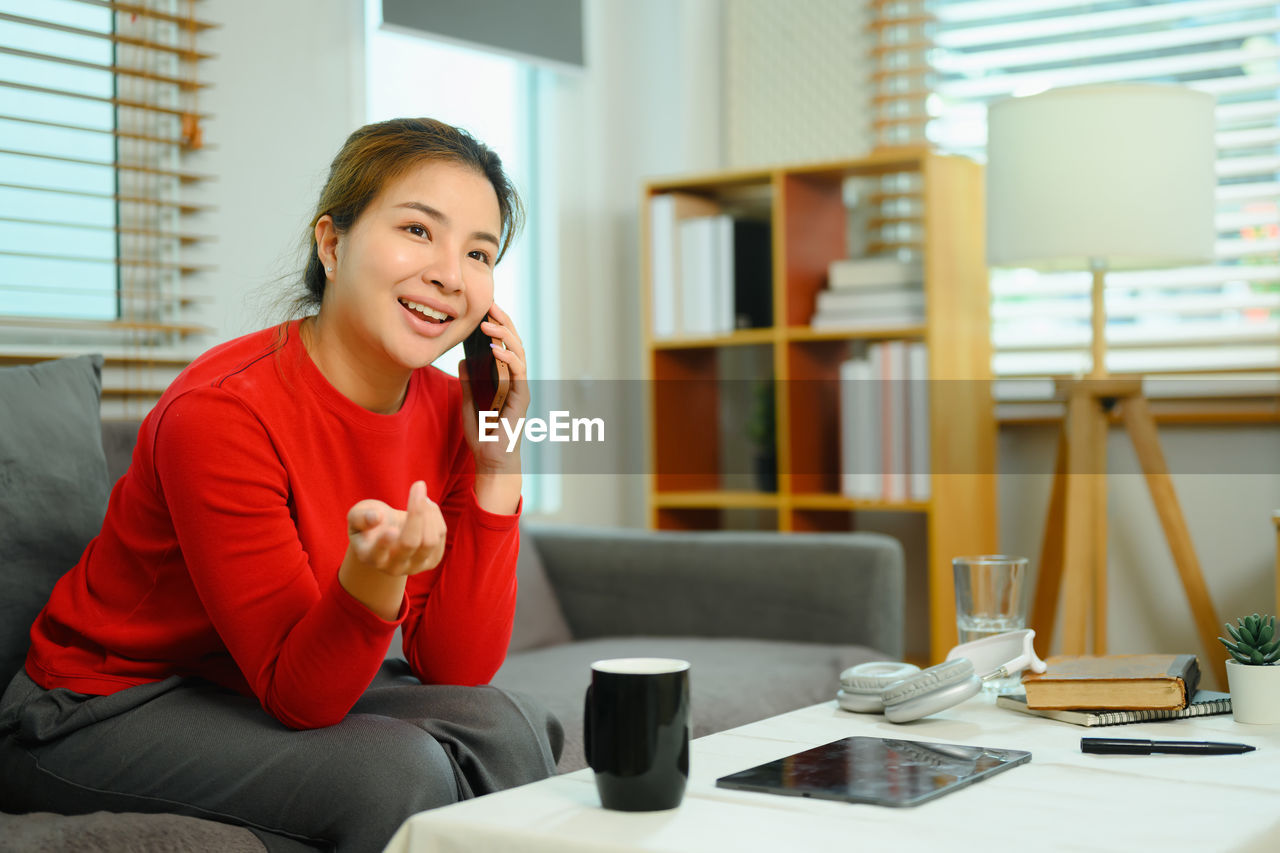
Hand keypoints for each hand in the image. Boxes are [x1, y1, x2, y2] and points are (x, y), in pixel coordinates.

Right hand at [346, 481, 445, 576]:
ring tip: (420, 493)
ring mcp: (415, 566)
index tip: (391, 529)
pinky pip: (440, 535)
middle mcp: (393, 567)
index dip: (384, 543)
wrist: (388, 533)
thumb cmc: (370, 522)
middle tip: (418, 484)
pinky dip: (435, 515)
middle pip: (410, 543)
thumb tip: (375, 517)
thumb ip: (360, 517)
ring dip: (429, 512)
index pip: (377, 554)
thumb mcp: (357, 516)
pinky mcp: (432, 560)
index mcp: (370, 557)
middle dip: (416, 513)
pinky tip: (427, 505)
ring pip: (429, 541)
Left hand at [458, 305, 525, 514]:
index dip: (497, 326)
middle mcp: (515, 380)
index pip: (504, 346)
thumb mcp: (468, 402)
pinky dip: (508, 358)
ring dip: (504, 336)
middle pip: (514, 343)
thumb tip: (463, 360)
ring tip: (488, 324)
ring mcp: (520, 387)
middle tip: (490, 306)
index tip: (485, 310)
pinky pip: (518, 372)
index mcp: (504, 378)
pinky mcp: (521, 398)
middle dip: (503, 322)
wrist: (491, 459)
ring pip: (518, 353)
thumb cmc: (482, 434)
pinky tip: (495, 348)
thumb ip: (468, 381)